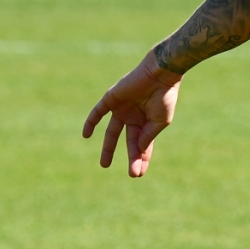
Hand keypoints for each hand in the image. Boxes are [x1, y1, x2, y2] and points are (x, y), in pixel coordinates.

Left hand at [83, 50, 178, 177]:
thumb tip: (138, 151)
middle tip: (132, 174)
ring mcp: (122, 109)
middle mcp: (133, 116)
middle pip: (129, 141)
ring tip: (104, 164)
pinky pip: (97, 113)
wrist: (160, 74)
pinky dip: (91, 123)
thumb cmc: (164, 97)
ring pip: (112, 132)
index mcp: (147, 122)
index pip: (143, 145)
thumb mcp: (160, 121)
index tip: (139, 174)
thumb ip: (147, 136)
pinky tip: (86, 136)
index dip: (142, 159)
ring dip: (108, 148)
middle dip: (131, 157)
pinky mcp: (111, 99)